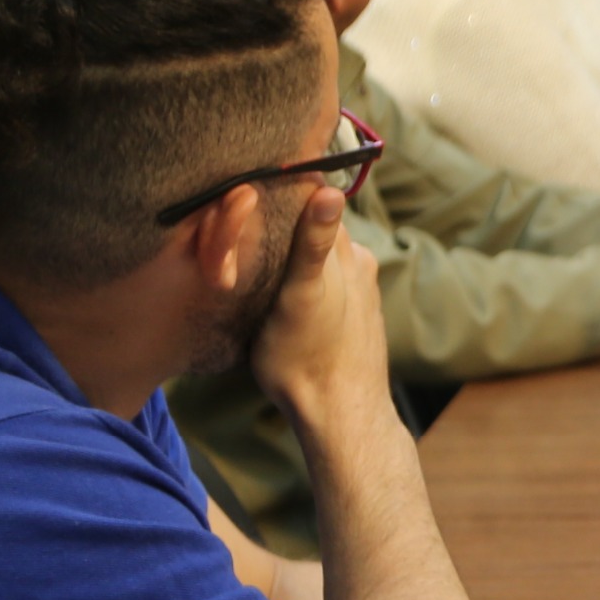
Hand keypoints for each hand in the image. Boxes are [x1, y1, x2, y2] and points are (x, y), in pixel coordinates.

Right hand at [246, 182, 395, 438]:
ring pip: (319, 255)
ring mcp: (358, 291)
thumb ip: (312, 243)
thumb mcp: (301, 296)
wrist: (339, 414)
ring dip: (292, 251)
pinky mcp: (352, 315)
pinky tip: (282, 293)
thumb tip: (328, 189)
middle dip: (284, 220)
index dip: (282, 189)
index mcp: (347, 253)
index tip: (248, 184)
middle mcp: (358, 265)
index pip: (314, 198)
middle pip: (315, 225)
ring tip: (255, 255)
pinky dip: (303, 278)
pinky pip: (324, 281)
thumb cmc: (308, 358)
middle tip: (240, 220)